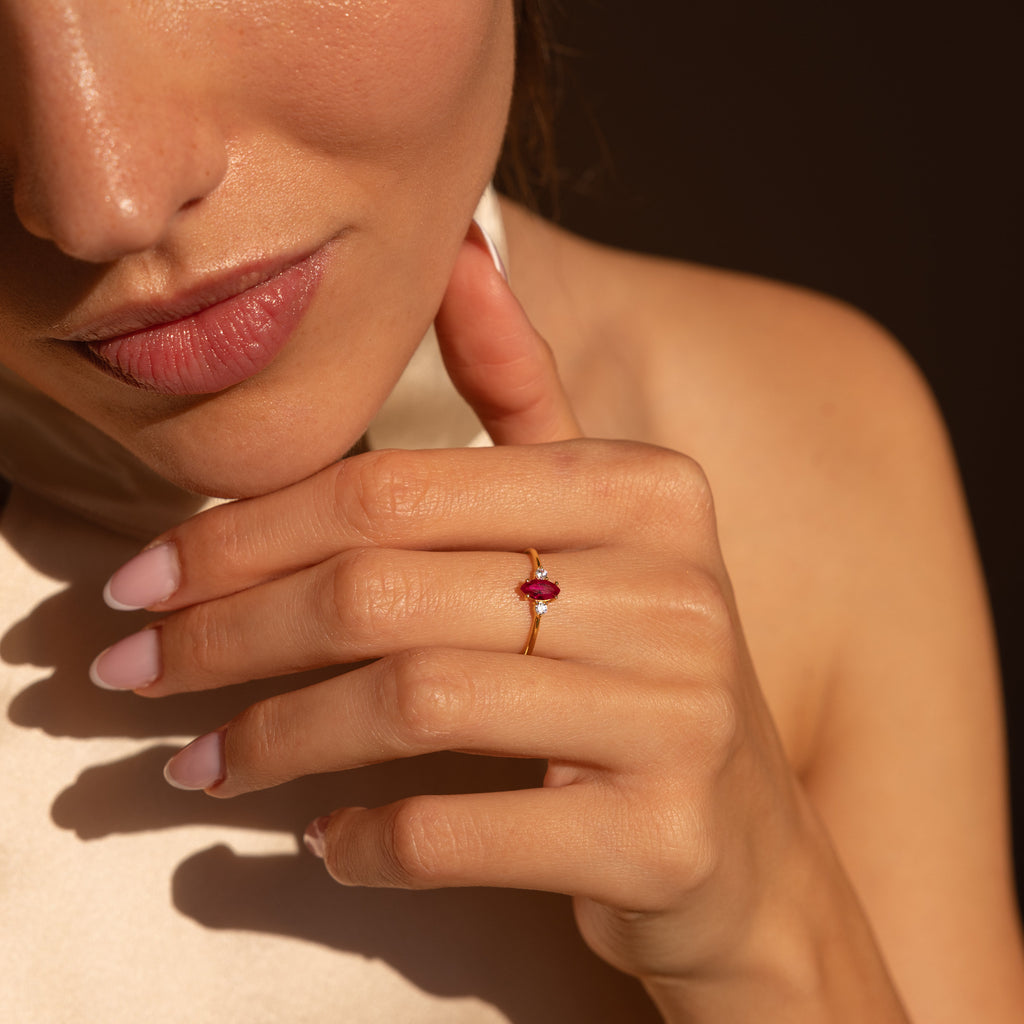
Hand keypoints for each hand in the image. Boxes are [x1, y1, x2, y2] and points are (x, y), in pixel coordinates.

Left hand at [91, 224, 905, 1019]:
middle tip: (139, 670)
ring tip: (202, 763)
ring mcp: (678, 717)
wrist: (743, 845)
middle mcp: (676, 591)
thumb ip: (526, 395)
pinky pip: (460, 830)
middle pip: (387, 591)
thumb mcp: (595, 526)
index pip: (398, 490)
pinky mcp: (660, 838)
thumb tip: (461, 251)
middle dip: (231, 635)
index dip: (246, 533)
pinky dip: (366, 837)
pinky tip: (324, 834)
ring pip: (412, 704)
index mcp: (645, 492)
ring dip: (276, 739)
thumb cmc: (637, 671)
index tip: (146, 580)